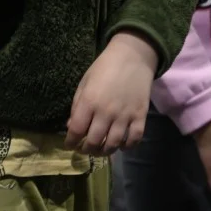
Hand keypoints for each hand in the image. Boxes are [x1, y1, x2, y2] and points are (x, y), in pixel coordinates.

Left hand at [66, 31, 156, 153]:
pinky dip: (128, 146)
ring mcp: (125, 116)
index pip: (77, 130)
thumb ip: (77, 106)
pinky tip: (121, 146)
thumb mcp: (84, 84)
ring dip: (105, 151)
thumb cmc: (103, 69)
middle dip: (86, 149)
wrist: (132, 58)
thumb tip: (72, 127)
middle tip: (84, 149)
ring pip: (114, 144)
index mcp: (89, 102)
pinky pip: (135, 139)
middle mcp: (106, 112)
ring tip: (100, 151)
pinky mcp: (141, 116)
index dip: (71, 141)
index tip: (69, 145)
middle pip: (95, 141)